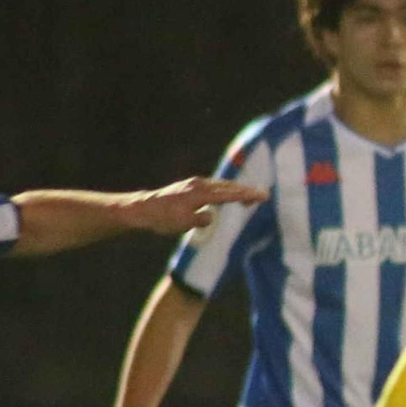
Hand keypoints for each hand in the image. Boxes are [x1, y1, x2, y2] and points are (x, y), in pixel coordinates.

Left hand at [120, 177, 266, 236]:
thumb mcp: (183, 223)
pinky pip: (214, 186)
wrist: (142, 208)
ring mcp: (195, 183)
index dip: (247, 195)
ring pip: (222, 184)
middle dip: (246, 190)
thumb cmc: (162, 218)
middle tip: (263, 195)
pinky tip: (229, 194)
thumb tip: (212, 215)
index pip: (229, 194)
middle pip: (228, 186)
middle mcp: (199, 184)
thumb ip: (201, 219)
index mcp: (200, 193)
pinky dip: (226, 190)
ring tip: (250, 195)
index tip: (263, 196)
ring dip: (237, 190)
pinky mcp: (191, 186)